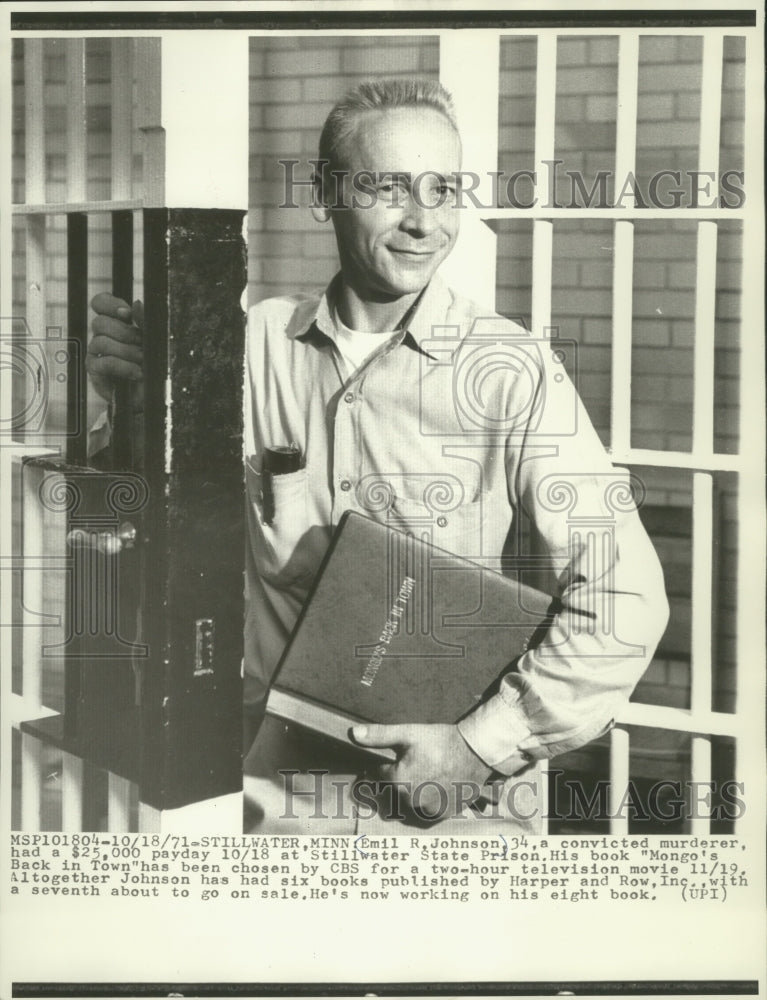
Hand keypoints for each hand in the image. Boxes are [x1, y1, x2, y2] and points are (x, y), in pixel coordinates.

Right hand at [86, 293, 143, 411]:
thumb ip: (145, 322)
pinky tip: (137, 373)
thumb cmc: (153, 365)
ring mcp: (96, 351)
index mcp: (116, 322)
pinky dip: (123, 367)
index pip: (100, 302)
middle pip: (100, 322)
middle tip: (142, 344)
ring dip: (127, 351)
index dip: (109, 304)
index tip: (126, 314)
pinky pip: (104, 362)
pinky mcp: (94, 369)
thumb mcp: (154, 341)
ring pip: (101, 341)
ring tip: (142, 361)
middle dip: (125, 333)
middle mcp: (103, 334)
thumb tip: (136, 304)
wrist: (152, 393)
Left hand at [351, 722, 492, 822]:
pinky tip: (437, 786)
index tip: (390, 760)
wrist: (476, 753)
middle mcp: (410, 800)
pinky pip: (427, 811)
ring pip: (410, 802)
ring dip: (412, 792)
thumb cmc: (440, 741)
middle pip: (394, 790)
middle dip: (398, 779)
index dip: (383, 766)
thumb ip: (378, 736)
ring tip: (426, 774)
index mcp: (397, 780)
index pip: (378, 775)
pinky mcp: (443, 814)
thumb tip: (352, 734)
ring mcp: (427, 810)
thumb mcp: (408, 733)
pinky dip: (428, 801)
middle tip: (414, 764)